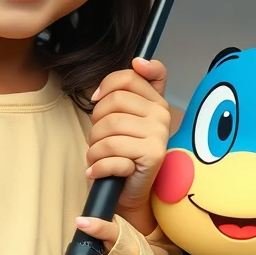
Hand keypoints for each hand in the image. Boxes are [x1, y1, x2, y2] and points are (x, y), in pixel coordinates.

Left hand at [79, 58, 169, 243]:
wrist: (133, 194)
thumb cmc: (124, 155)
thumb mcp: (128, 120)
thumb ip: (134, 88)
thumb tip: (139, 60)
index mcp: (157, 102)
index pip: (128, 78)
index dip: (106, 86)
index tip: (97, 99)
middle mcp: (162, 115)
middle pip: (113, 104)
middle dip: (95, 124)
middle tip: (97, 141)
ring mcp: (159, 135)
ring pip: (108, 130)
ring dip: (94, 149)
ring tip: (98, 158)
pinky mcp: (152, 156)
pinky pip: (111, 153)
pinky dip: (97, 166)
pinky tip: (97, 171)